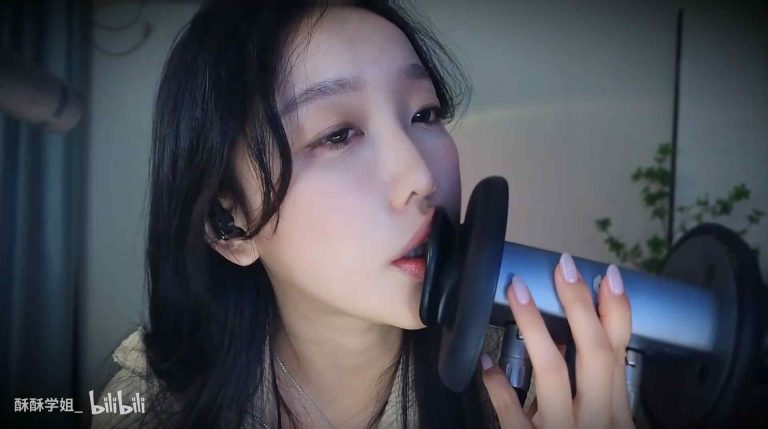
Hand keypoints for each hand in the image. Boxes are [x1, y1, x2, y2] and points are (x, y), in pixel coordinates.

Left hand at [480, 253, 633, 428]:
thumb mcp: (605, 421)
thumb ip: (595, 386)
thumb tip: (573, 337)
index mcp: (618, 411)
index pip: (620, 352)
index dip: (616, 311)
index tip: (604, 274)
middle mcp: (598, 419)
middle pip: (593, 352)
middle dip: (578, 305)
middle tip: (560, 266)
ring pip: (551, 372)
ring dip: (533, 326)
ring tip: (516, 290)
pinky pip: (513, 415)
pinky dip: (498, 386)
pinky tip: (484, 362)